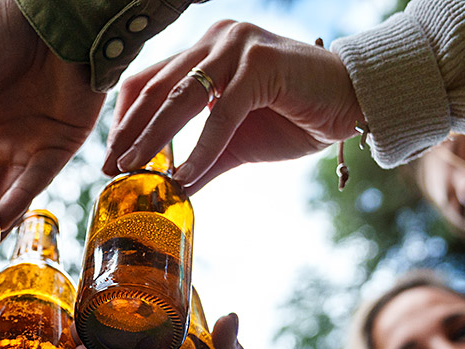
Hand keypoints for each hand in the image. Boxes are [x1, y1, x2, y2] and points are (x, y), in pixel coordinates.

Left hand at [103, 21, 364, 194]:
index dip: (125, 119)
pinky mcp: (260, 66)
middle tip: (111, 167)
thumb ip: (202, 160)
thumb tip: (170, 190)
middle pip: (156, 88)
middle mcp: (216, 42)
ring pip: (181, 99)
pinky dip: (200, 149)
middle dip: (130, 132)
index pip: (148, 81)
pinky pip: (220, 115)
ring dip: (153, 139)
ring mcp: (237, 48)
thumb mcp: (235, 142)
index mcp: (205, 52)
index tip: (110, 156)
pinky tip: (185, 177)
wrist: (354, 103)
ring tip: (134, 169)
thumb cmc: (296, 116)